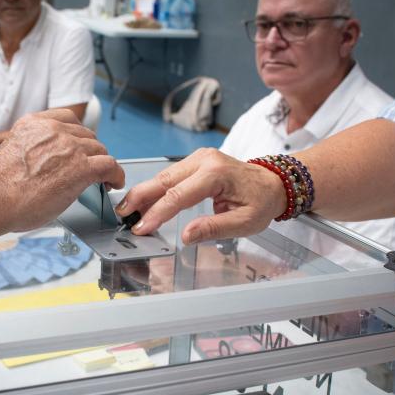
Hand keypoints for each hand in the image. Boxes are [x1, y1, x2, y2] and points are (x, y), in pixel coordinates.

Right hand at [0, 109, 124, 231]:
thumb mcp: (13, 151)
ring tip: (103, 178)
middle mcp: (53, 131)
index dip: (78, 135)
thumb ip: (33, 149)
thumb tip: (45, 163)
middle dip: (90, 152)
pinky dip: (116, 175)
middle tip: (91, 167)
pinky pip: (110, 166)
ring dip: (102, 164)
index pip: (67, 119)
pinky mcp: (82, 167)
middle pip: (86, 136)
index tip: (80, 145)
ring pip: (99, 150)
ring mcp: (69, 147)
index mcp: (34, 123)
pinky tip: (114, 183)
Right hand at [115, 148, 285, 244]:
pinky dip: (156, 190)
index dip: (157, 214)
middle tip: (120, 213)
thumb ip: (214, 228)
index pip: (178, 196)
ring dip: (145, 194)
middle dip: (139, 197)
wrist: (274, 182)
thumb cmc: (261, 203)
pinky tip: (145, 203)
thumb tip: (186, 236)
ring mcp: (198, 158)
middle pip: (164, 180)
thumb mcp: (244, 223)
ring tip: (127, 211)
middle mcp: (204, 160)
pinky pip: (171, 176)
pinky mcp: (195, 161)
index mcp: (216, 174)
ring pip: (164, 176)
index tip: (141, 228)